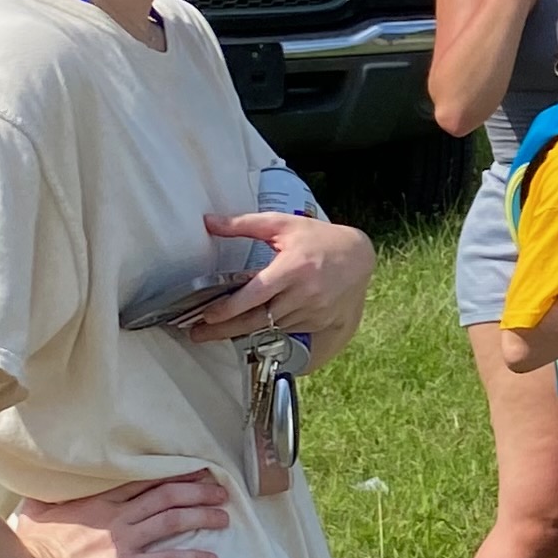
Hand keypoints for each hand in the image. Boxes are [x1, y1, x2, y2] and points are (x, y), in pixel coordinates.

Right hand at [9, 471, 232, 557]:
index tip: (196, 469)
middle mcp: (116, 516)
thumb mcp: (36, 509)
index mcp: (98, 500)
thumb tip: (46, 478)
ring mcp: (123, 541)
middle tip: (221, 490)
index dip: (174, 473)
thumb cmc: (28, 546)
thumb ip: (50, 493)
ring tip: (224, 517)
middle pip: (166, 495)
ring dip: (203, 517)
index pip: (144, 479)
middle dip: (198, 490)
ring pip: (173, 521)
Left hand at [186, 208, 372, 350]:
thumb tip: (209, 222)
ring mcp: (312, 311)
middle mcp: (304, 293)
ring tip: (217, 331)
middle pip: (257, 319)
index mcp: (293, 268)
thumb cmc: (318, 238)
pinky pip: (284, 329)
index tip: (206, 315)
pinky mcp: (318, 322)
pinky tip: (248, 328)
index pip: (255, 294)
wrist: (358, 257)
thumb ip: (244, 224)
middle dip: (224, 330)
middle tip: (198, 334)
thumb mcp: (282, 225)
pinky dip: (265, 329)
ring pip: (269, 327)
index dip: (229, 308)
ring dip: (241, 332)